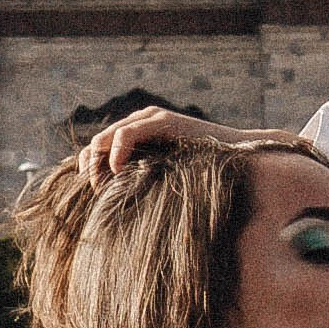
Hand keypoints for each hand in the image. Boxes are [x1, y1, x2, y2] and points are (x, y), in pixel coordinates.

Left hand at [79, 107, 285, 185]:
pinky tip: (118, 171)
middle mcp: (140, 122)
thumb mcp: (163, 182)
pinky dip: (117, 152)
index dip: (91, 169)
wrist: (237, 161)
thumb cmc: (202, 178)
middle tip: (97, 192)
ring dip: (100, 162)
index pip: (100, 148)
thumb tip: (116, 208)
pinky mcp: (162, 120)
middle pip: (98, 142)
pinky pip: (127, 133)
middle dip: (92, 167)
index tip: (95, 194)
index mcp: (137, 137)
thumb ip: (141, 184)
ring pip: (106, 136)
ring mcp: (150, 118)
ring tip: (104, 186)